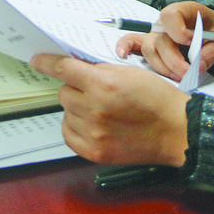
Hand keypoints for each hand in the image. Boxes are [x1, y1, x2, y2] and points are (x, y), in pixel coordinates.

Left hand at [30, 54, 189, 166]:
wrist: (176, 130)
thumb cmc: (158, 99)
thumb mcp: (129, 72)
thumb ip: (100, 70)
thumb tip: (77, 67)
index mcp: (103, 84)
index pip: (64, 69)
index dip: (47, 63)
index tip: (37, 61)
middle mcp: (94, 109)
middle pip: (63, 92)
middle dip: (75, 88)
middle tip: (94, 90)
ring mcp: (93, 133)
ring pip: (66, 113)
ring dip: (77, 108)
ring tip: (100, 109)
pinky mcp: (95, 152)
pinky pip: (68, 134)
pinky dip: (75, 127)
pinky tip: (92, 123)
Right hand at [116, 2, 213, 80]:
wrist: (210, 29)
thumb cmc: (213, 29)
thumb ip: (211, 51)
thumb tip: (198, 66)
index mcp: (182, 10)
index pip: (171, 16)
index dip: (179, 31)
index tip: (191, 42)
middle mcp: (163, 21)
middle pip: (159, 40)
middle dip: (173, 61)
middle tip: (188, 74)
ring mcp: (154, 32)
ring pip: (150, 50)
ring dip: (163, 67)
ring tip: (179, 76)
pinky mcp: (149, 43)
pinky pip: (131, 42)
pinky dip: (124, 47)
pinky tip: (122, 55)